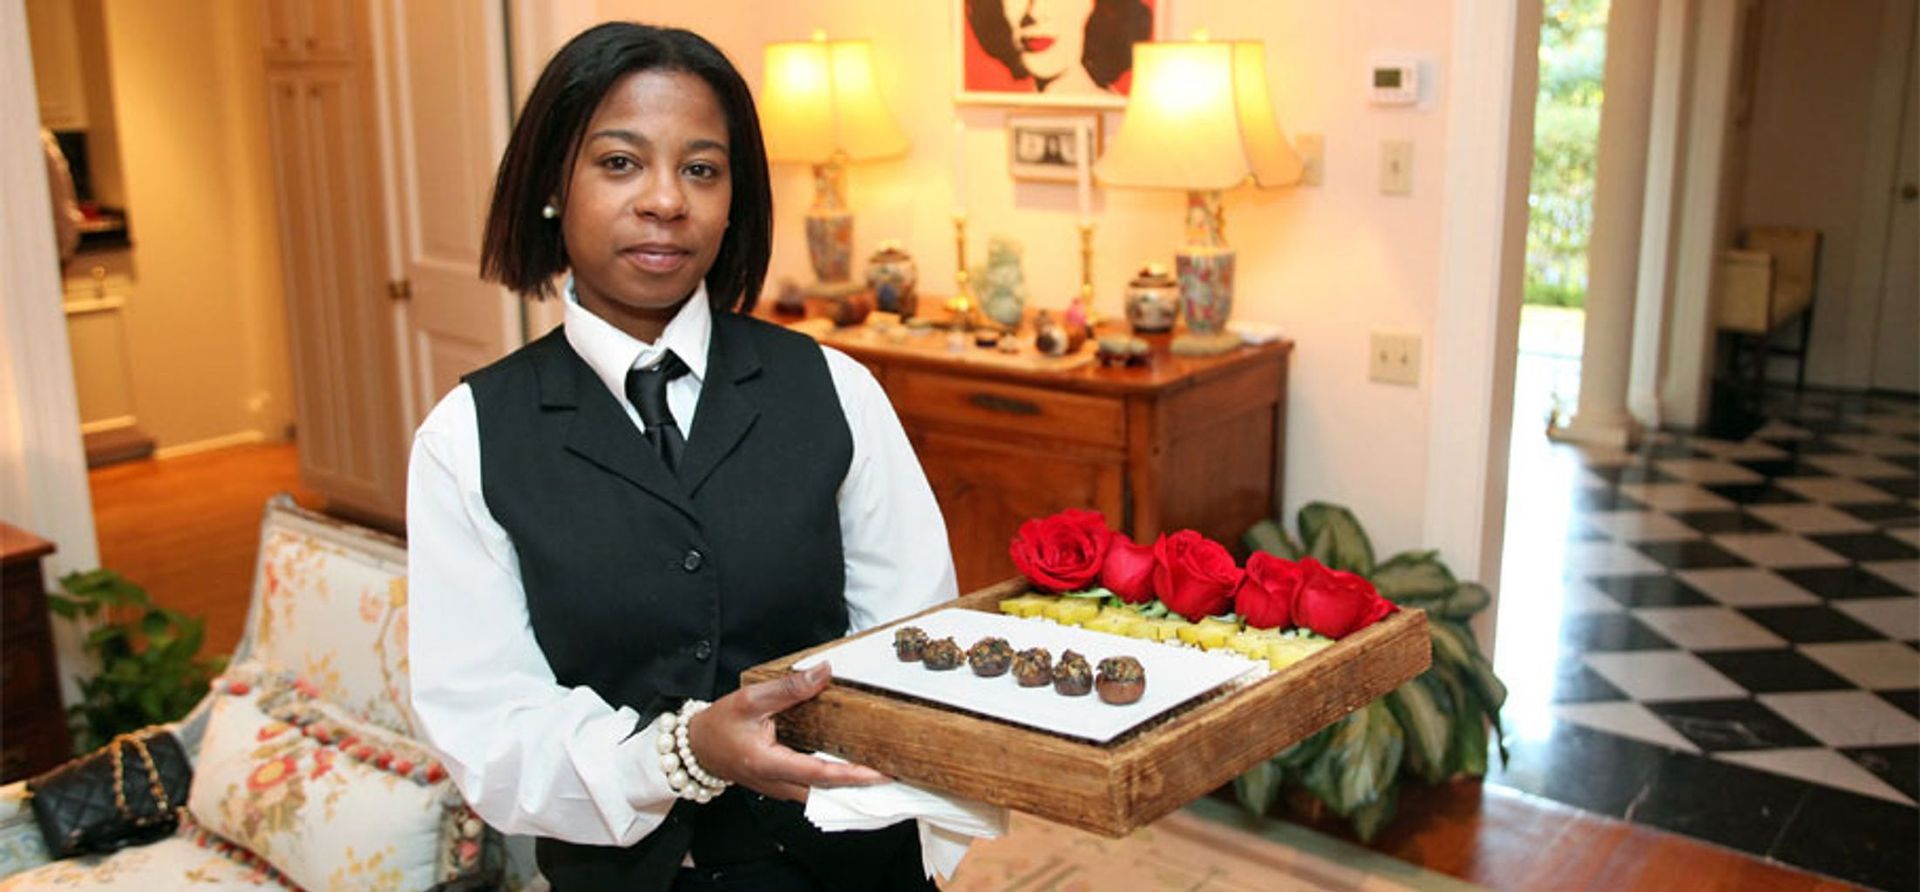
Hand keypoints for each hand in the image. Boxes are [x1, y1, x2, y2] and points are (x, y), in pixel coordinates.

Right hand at [685, 663, 888, 801]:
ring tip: (882, 772)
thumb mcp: (751, 699)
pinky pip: (814, 789)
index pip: (820, 774)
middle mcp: (778, 784)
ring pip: (823, 794)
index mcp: (770, 764)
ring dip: (851, 787)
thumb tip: (823, 672)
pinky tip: (854, 768)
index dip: (853, 774)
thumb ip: (789, 689)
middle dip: (862, 787)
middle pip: (828, 792)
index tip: (881, 772)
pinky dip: (836, 782)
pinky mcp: (782, 786)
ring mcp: (781, 789)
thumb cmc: (719, 725)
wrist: (696, 748)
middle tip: (895, 776)